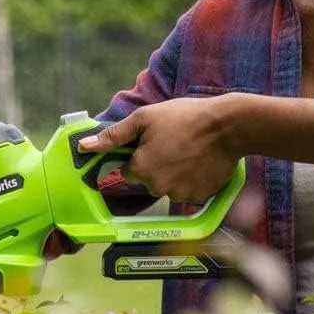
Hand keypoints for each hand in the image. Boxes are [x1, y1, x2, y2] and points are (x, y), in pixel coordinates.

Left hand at [77, 97, 241, 203]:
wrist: (228, 126)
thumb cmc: (183, 117)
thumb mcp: (143, 119)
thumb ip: (113, 137)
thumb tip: (84, 147)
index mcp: (140, 170)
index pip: (127, 170)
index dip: (137, 154)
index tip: (152, 141)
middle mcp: (158, 188)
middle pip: (147, 179)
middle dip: (155, 164)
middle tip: (172, 143)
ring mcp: (181, 195)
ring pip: (167, 186)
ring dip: (173, 172)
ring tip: (187, 150)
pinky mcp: (200, 196)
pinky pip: (187, 191)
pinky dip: (190, 179)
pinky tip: (199, 161)